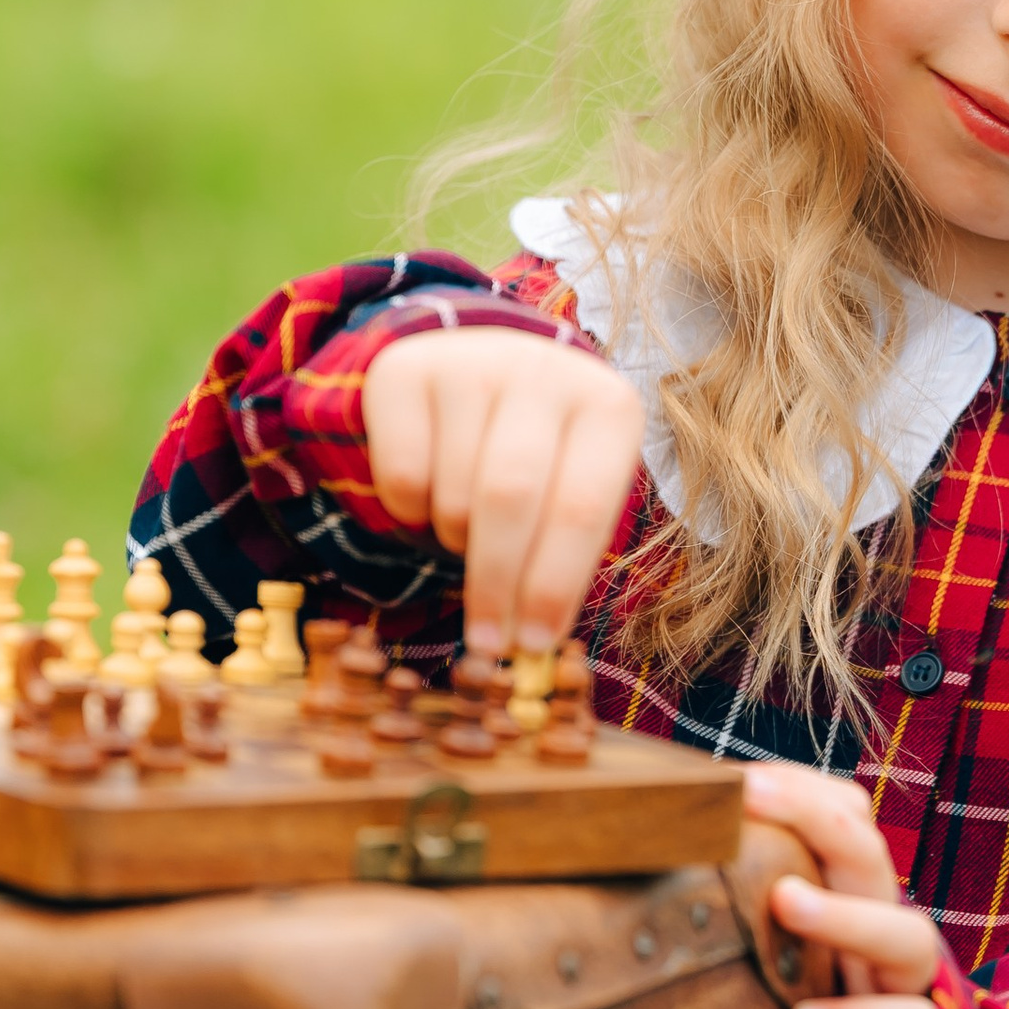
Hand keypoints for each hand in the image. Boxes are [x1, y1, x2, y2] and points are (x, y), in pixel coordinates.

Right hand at [361, 330, 644, 656]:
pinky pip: (400, 475)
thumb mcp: (575, 490)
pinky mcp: (405, 369)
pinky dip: (409, 510)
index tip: (534, 644)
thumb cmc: (547, 454)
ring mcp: (472, 362)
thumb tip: (530, 646)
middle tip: (486, 641)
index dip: (554, 583)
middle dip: (496, 582)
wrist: (487, 366)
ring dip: (454, 538)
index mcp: (608, 407)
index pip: (581, 506)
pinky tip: (431, 490)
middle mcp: (544, 370)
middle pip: (510, 496)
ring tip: (469, 528)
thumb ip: (564, 560)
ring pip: (452, 493)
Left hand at [743, 761, 939, 1008]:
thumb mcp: (791, 908)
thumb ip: (751, 877)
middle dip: (817, 820)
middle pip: (869, 854)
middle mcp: (884, 910)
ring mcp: (905, 969)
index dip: (796, 790)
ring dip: (847, 916)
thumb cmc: (817, 962)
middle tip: (749, 800)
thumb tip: (670, 836)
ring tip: (785, 901)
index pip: (845, 811)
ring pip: (905, 934)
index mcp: (853, 875)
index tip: (737, 781)